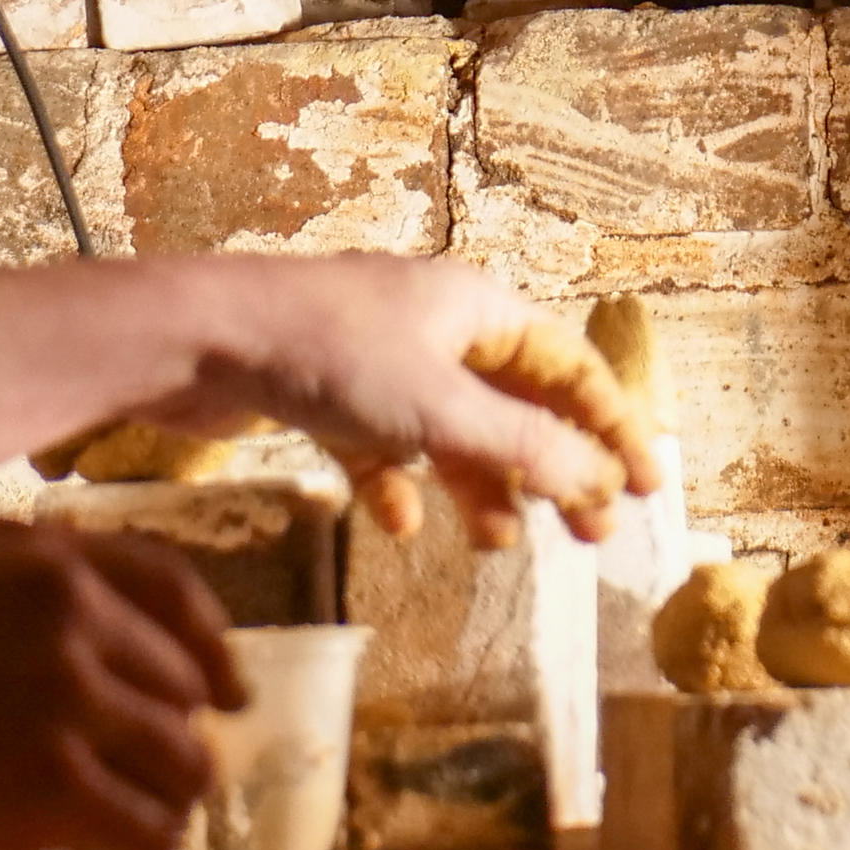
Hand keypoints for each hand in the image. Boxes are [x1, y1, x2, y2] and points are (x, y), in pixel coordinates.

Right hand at [0, 521, 237, 849]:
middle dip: (164, 741)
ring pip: (182, 765)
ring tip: (114, 838)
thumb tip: (88, 613)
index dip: (210, 649)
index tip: (224, 692)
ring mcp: (71, 700)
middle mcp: (75, 616)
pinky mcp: (55, 788)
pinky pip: (148, 835)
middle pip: (184, 689)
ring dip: (157, 806)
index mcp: (46, 558)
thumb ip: (16, 580)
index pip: (176, 594)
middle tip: (132, 787)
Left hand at [126, 256, 659, 549]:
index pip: (571, 366)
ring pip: (452, 428)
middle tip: (589, 534)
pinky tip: (398, 522)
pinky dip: (400, 482)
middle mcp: (436, 324)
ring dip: (481, 484)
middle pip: (517, 401)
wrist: (202, 338)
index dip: (614, 426)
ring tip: (497, 541)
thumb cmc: (328, 356)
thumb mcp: (440, 409)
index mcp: (478, 308)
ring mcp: (380, 356)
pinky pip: (385, 443)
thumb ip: (524, 449)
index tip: (647, 486)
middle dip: (554, 467)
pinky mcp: (327, 390)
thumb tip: (600, 479)